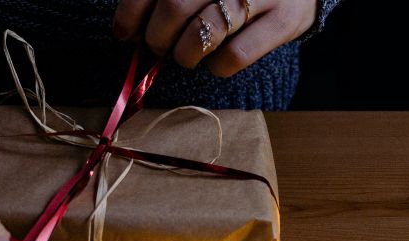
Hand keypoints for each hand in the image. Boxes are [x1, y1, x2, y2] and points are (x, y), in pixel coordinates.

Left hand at [113, 0, 316, 76]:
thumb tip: (127, 29)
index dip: (131, 13)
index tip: (124, 33)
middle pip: (174, 7)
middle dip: (157, 37)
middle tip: (160, 46)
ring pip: (202, 33)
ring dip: (184, 54)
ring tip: (186, 54)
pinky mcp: (284, 19)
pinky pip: (234, 55)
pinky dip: (216, 66)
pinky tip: (217, 60)